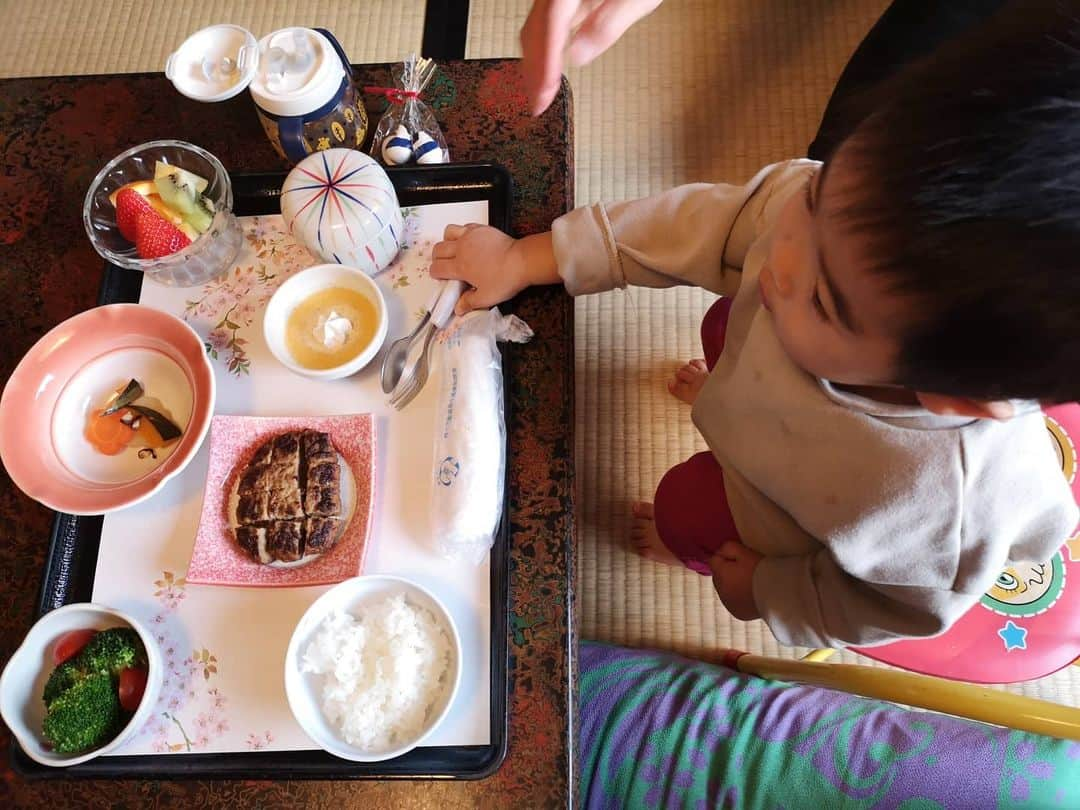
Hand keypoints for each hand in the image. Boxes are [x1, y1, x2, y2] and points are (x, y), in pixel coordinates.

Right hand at [430, 224, 551, 315]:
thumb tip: (458, 309)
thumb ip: (469, 303)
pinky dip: (462, 232)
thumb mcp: (486, 297)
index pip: (437, 268)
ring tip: (454, 249)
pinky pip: (464, 226)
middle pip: (438, 249)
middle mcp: (461, 249)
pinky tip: (469, 241)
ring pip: (448, 232)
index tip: (442, 277)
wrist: (522, 260)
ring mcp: (470, 236)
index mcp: (460, 266)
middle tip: (445, 265)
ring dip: (447, 241)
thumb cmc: (505, 279)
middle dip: (437, 258)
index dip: (436, 274)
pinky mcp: (481, 228)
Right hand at [520, 0, 663, 114]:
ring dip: (535, 62)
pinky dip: (542, 49)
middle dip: (534, 69)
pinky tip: (549, 66)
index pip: (552, 23)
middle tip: (538, 104)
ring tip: (541, 92)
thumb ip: (609, 24)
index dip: (545, 60)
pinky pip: (543, 23)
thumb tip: (578, 56)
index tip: (544, 90)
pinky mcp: (562, 0)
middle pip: (536, 28)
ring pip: (534, 27)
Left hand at [707, 541, 762, 621]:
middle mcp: (720, 592)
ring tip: (751, 582)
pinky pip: (734, 602)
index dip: (726, 556)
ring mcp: (729, 604)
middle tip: (747, 569)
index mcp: (719, 575)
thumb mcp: (743, 551)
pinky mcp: (738, 614)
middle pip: (719, 576)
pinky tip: (753, 594)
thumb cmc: (761, 569)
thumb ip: (728, 548)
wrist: (779, 593)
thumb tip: (720, 552)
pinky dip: (739, 598)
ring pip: (726, 590)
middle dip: (728, 572)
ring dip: (733, 586)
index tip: (741, 556)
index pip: (714, 560)